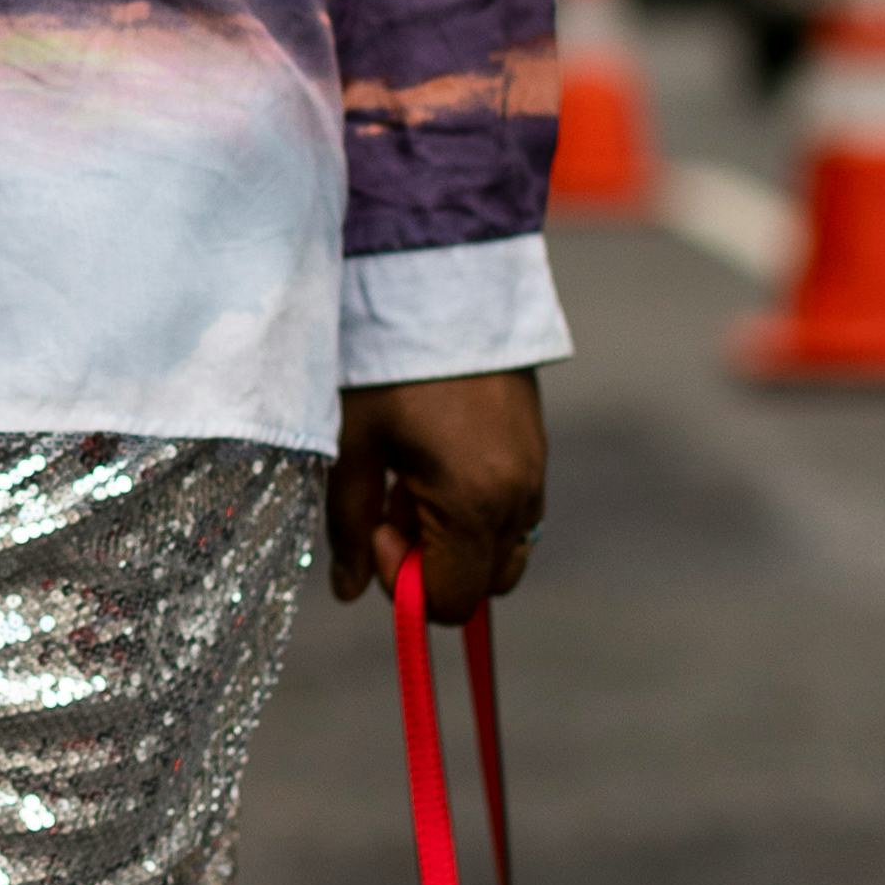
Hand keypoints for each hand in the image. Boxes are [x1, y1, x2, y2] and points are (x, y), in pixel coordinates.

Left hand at [327, 369, 545, 621]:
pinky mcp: (538, 450)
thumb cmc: (386, 367)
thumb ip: (349, 526)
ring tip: (413, 482)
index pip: (453, 600)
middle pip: (487, 584)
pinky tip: (438, 462)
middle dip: (438, 566)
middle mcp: (516, 498)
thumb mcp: (353, 446)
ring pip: (505, 549)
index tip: (377, 529)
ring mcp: (536, 473)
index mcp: (471, 504)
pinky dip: (478, 511)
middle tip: (393, 510)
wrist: (443, 284)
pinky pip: (516, 512)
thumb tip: (347, 591)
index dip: (407, 583)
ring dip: (458, 539)